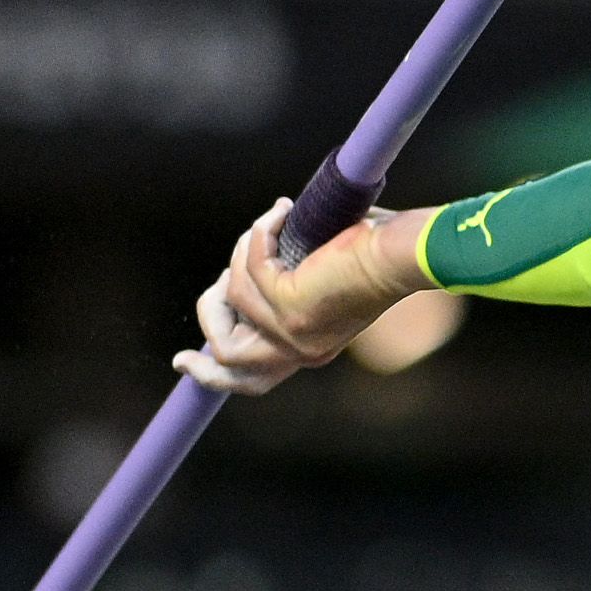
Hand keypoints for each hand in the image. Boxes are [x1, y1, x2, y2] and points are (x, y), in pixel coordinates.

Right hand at [176, 200, 423, 395]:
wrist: (405, 253)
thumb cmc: (381, 252)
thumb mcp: (325, 275)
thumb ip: (288, 280)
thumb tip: (254, 261)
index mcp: (311, 347)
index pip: (255, 378)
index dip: (214, 374)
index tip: (185, 359)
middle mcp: (301, 350)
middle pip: (227, 362)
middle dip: (206, 326)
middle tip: (208, 292)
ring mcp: (292, 332)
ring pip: (231, 295)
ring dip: (244, 252)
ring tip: (277, 220)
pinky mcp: (289, 306)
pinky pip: (250, 267)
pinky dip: (260, 234)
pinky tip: (282, 212)